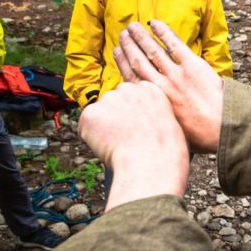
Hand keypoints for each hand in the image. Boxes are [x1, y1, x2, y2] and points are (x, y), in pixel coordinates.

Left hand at [79, 82, 188, 208]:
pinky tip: (107, 147)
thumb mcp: (165, 123)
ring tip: (119, 145)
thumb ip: (148, 113)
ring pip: (98, 114)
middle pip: (112, 101)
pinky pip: (84, 127)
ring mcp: (108, 99)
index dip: (131, 114)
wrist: (151, 162)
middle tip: (126, 139)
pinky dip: (90, 139)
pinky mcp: (91, 113)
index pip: (130, 95)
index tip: (137, 128)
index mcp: (148, 89)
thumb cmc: (162, 151)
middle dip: (114, 117)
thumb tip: (133, 119)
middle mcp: (127, 89)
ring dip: (102, 128)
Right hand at [113, 21, 223, 153]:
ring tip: (132, 26)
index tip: (117, 51)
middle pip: (139, 61)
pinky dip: (163, 33)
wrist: (221, 127)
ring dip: (141, 37)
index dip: (123, 62)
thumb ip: (159, 116)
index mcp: (154, 101)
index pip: (132, 78)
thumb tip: (150, 114)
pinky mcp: (193, 66)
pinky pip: (174, 45)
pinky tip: (154, 24)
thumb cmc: (200, 134)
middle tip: (123, 34)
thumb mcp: (171, 129)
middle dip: (129, 46)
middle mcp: (162, 86)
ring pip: (153, 51)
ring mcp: (177, 75)